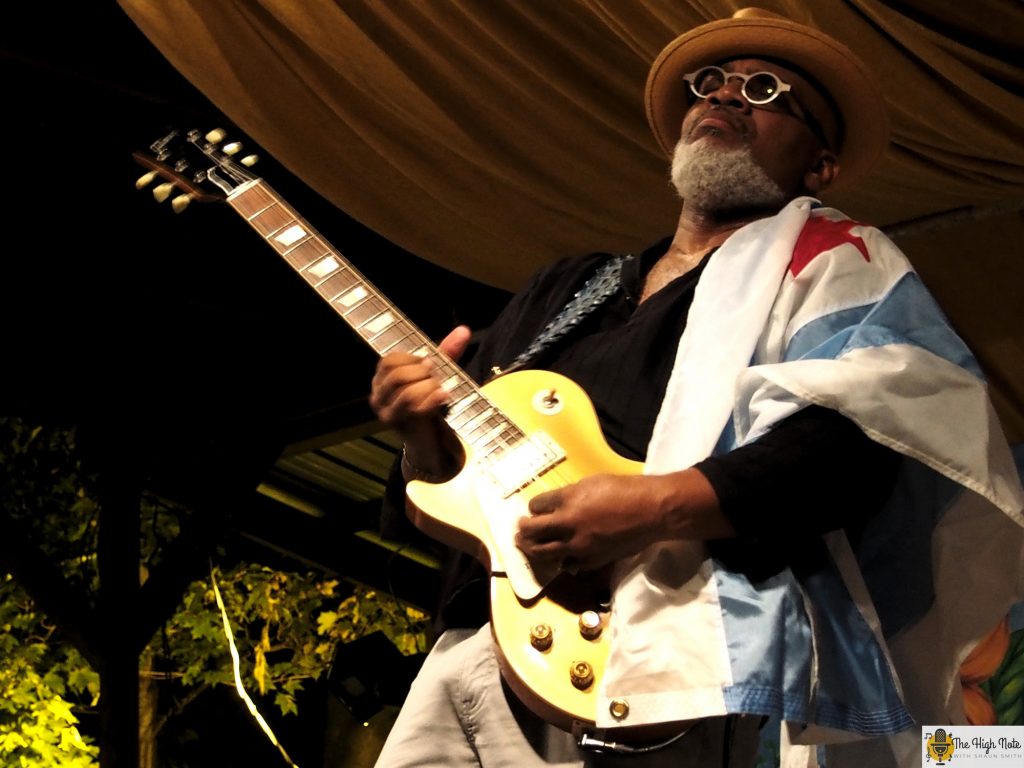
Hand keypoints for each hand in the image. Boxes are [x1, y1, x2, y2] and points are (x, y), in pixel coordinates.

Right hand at [369, 325, 472, 472]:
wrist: (429, 441)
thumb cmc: (429, 403)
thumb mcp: (436, 375)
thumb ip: (446, 353)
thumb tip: (464, 330)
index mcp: (381, 380)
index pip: (389, 361)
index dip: (413, 358)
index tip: (430, 363)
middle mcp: (378, 396)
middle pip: (395, 374)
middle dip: (421, 372)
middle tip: (437, 376)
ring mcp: (386, 413)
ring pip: (405, 392)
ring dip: (428, 386)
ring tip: (441, 388)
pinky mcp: (399, 426)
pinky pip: (414, 408)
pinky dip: (432, 399)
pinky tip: (444, 395)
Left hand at [515, 470, 731, 571]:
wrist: (650, 511)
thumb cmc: (624, 490)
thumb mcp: (592, 483)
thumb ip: (570, 495)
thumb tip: (556, 505)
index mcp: (568, 500)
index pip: (536, 506)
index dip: (533, 508)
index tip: (534, 509)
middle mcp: (568, 524)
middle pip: (532, 532)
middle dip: (523, 531)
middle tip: (520, 530)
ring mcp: (578, 546)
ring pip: (543, 553)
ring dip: (533, 549)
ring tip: (529, 546)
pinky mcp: (591, 560)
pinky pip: (567, 564)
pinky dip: (560, 560)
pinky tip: (558, 557)